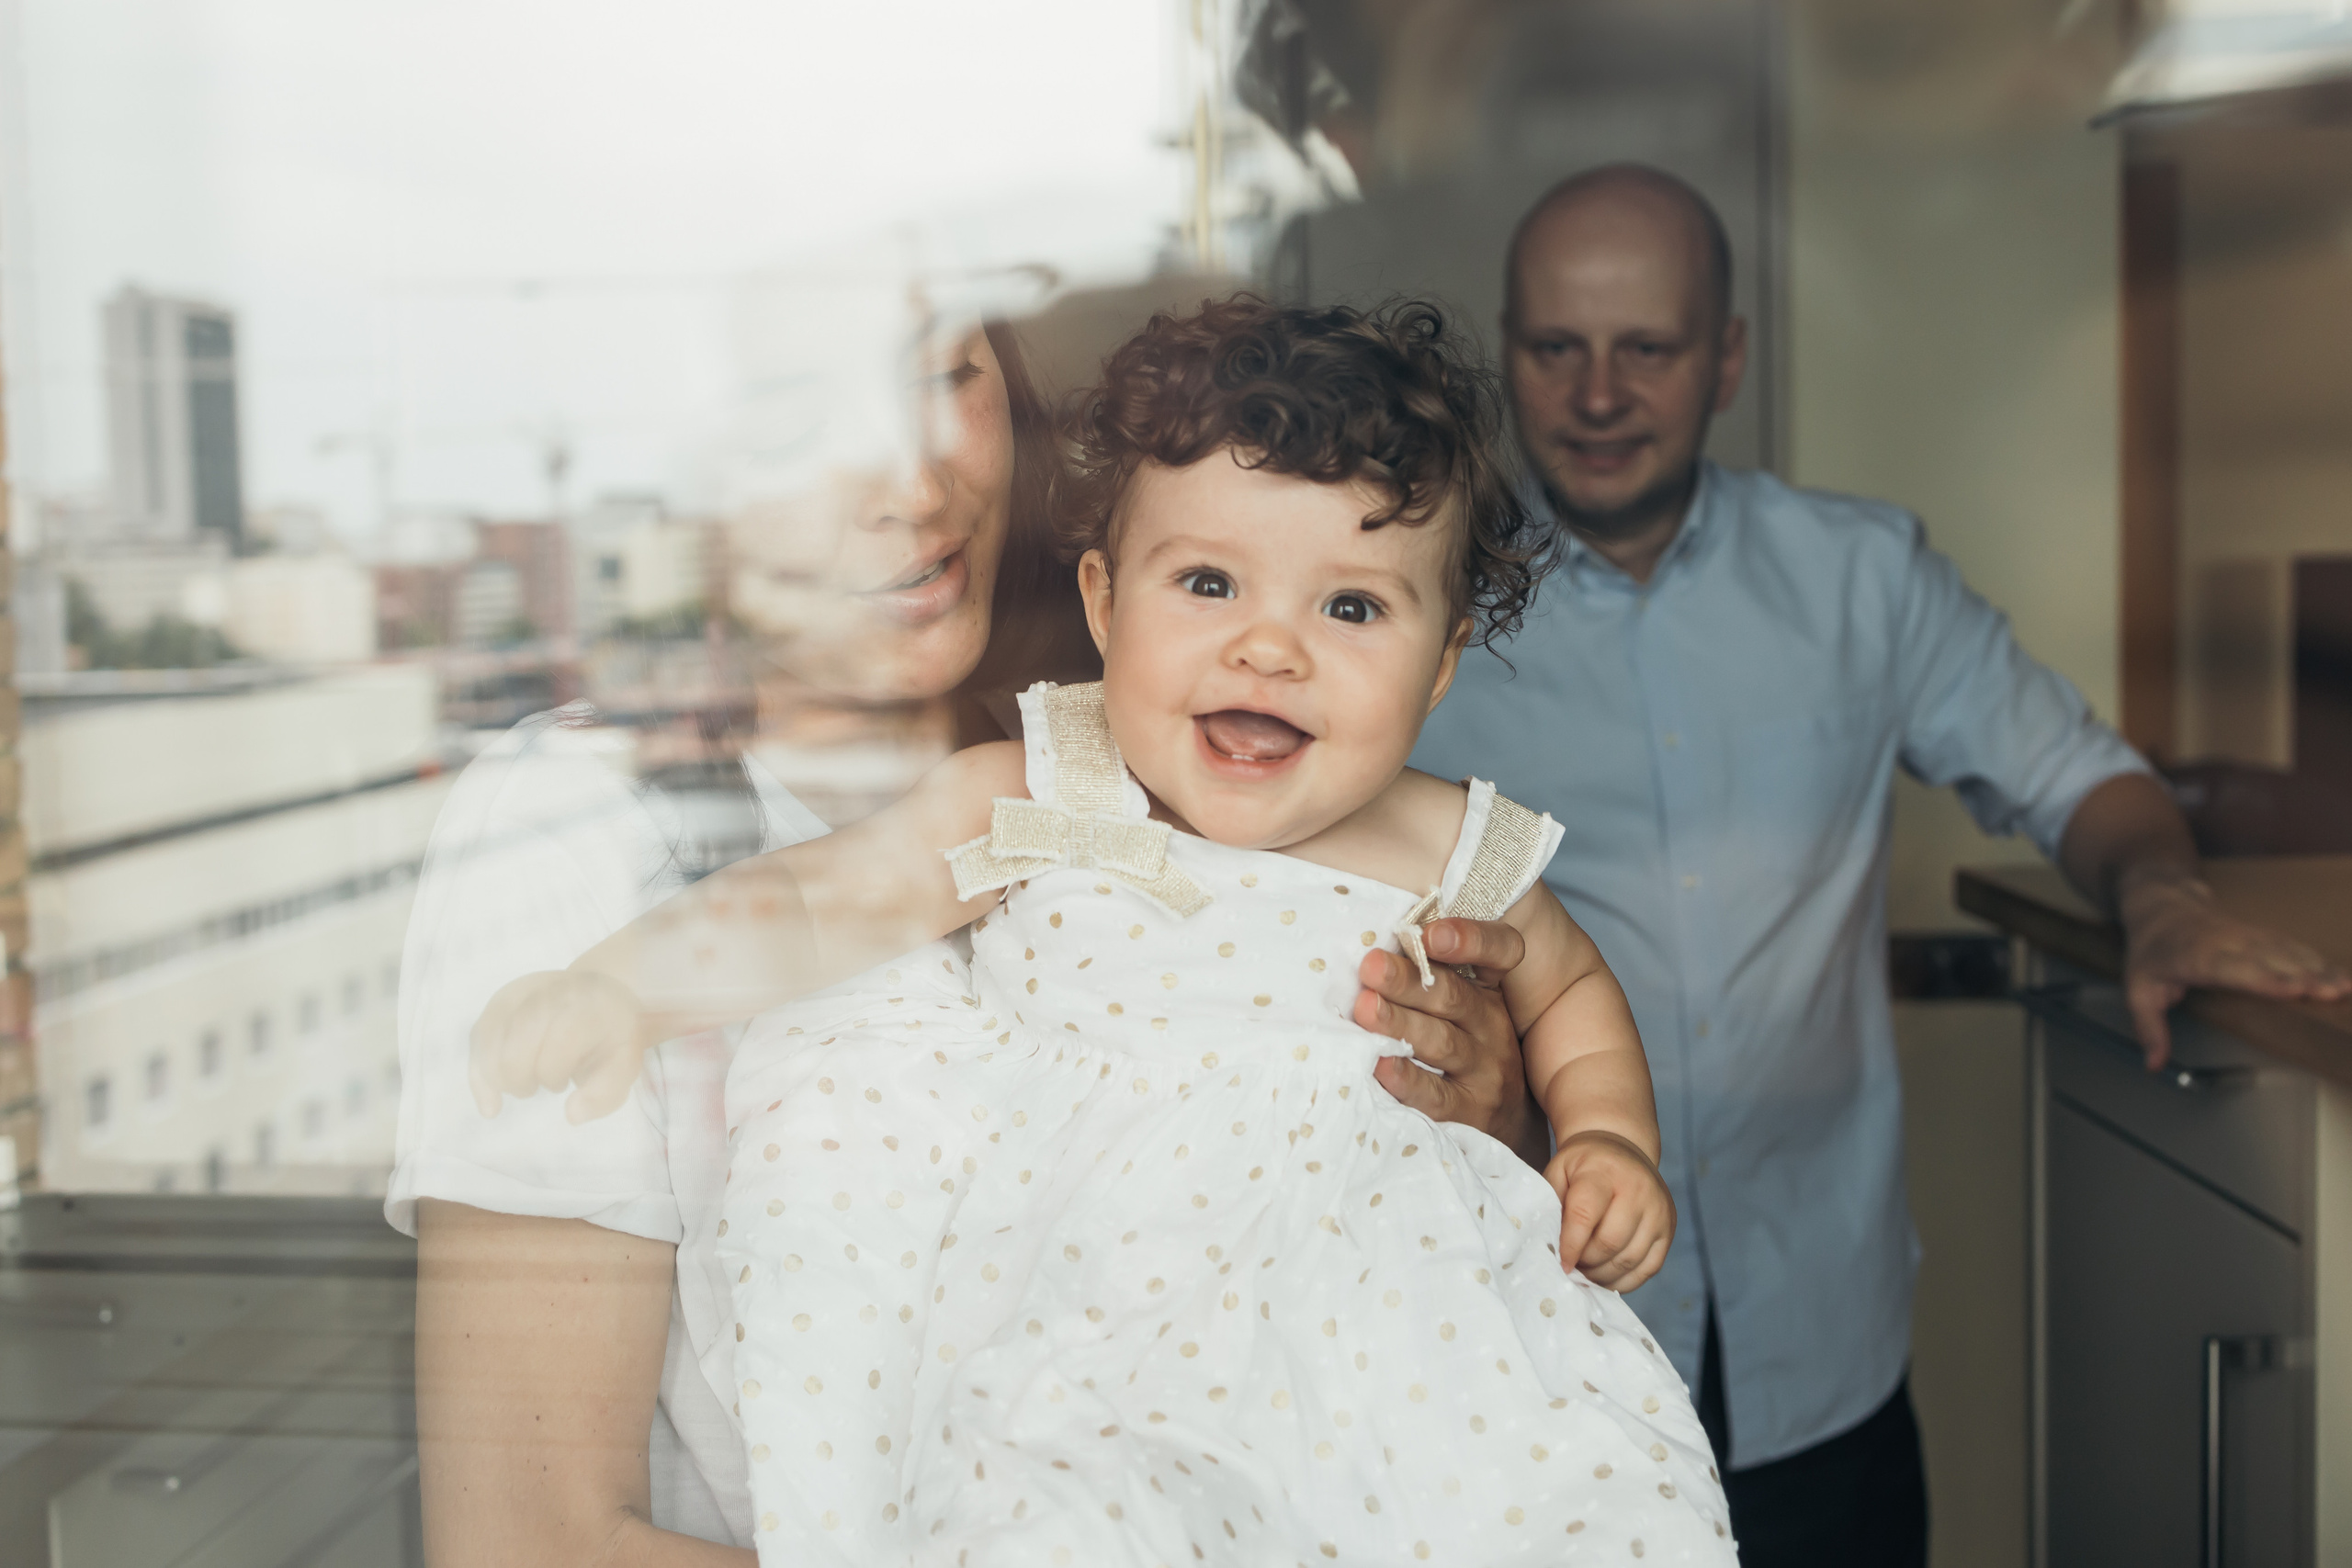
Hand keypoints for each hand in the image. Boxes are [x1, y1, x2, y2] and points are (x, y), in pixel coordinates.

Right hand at [469, 969, 651, 1122]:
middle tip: (548, 1082)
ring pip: (490, 1048)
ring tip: (529, 1079)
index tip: (567, 1081)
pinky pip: (478, 1041)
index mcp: (584, 1005)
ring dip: (505, 1079)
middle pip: (515, 1053)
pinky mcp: (499, 1001)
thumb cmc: (611, 1035)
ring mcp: (520, 992)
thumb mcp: (624, 1064)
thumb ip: (605, 1094)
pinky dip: (481, 1077)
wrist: (598, 994)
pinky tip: (492, 1104)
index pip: (555, 1049)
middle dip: (526, 1081)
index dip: (555, 1075)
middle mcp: (548, 992)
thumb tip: (571, 1115)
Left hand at [1356, 918, 1549, 1166]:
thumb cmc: (1466, 1050)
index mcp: (1489, 990)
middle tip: (1371, 965)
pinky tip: (1380, 1066)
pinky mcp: (1470, 1114)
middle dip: (1408, 980)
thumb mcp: (1464, 1008)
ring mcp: (1486, 1072)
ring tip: (1366, 1008)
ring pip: (1442, 1042)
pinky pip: (1436, 1095)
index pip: (1501, 952)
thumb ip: (1433, 973)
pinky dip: (1408, 1080)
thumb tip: (1372, 941)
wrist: (1505, 1125)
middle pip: (1453, 996)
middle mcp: (1492, 1026)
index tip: (1430, 934)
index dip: (1471, 939)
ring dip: (1401, 1024)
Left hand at [1543, 1130, 1674, 1290]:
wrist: (1622, 1152)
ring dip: (1603, 1274)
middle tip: (1572, 1265)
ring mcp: (1659, 1211)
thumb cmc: (1583, 1167)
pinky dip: (1624, 1280)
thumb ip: (1551, 1205)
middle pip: (1610, 1243)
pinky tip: (1605, 1274)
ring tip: (1585, 1270)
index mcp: (1604, 1172)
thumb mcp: (1559, 1172)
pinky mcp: (1669, 1230)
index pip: (1585, 1215)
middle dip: (1586, 1262)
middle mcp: (1638, 1190)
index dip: (1570, 1245)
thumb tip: (1549, 1246)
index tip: (1560, 1263)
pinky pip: (1648, 1268)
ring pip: (1629, 1260)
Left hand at [2120, 875, 2351, 1068]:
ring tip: (2346, 987)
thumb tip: (2153, 1064)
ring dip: (2319, 968)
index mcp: (2195, 957)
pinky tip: (2341, 974)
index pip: (2233, 967)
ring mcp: (2247, 936)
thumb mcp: (2138, 989)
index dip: (2264, 978)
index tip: (2292, 989)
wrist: (2162, 905)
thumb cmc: (2152, 951)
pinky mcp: (2261, 935)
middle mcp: (2226, 943)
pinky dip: (2318, 960)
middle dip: (2303, 976)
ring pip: (2286, 951)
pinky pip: (2292, 946)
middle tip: (2334, 993)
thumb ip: (2148, 1027)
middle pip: (2270, 959)